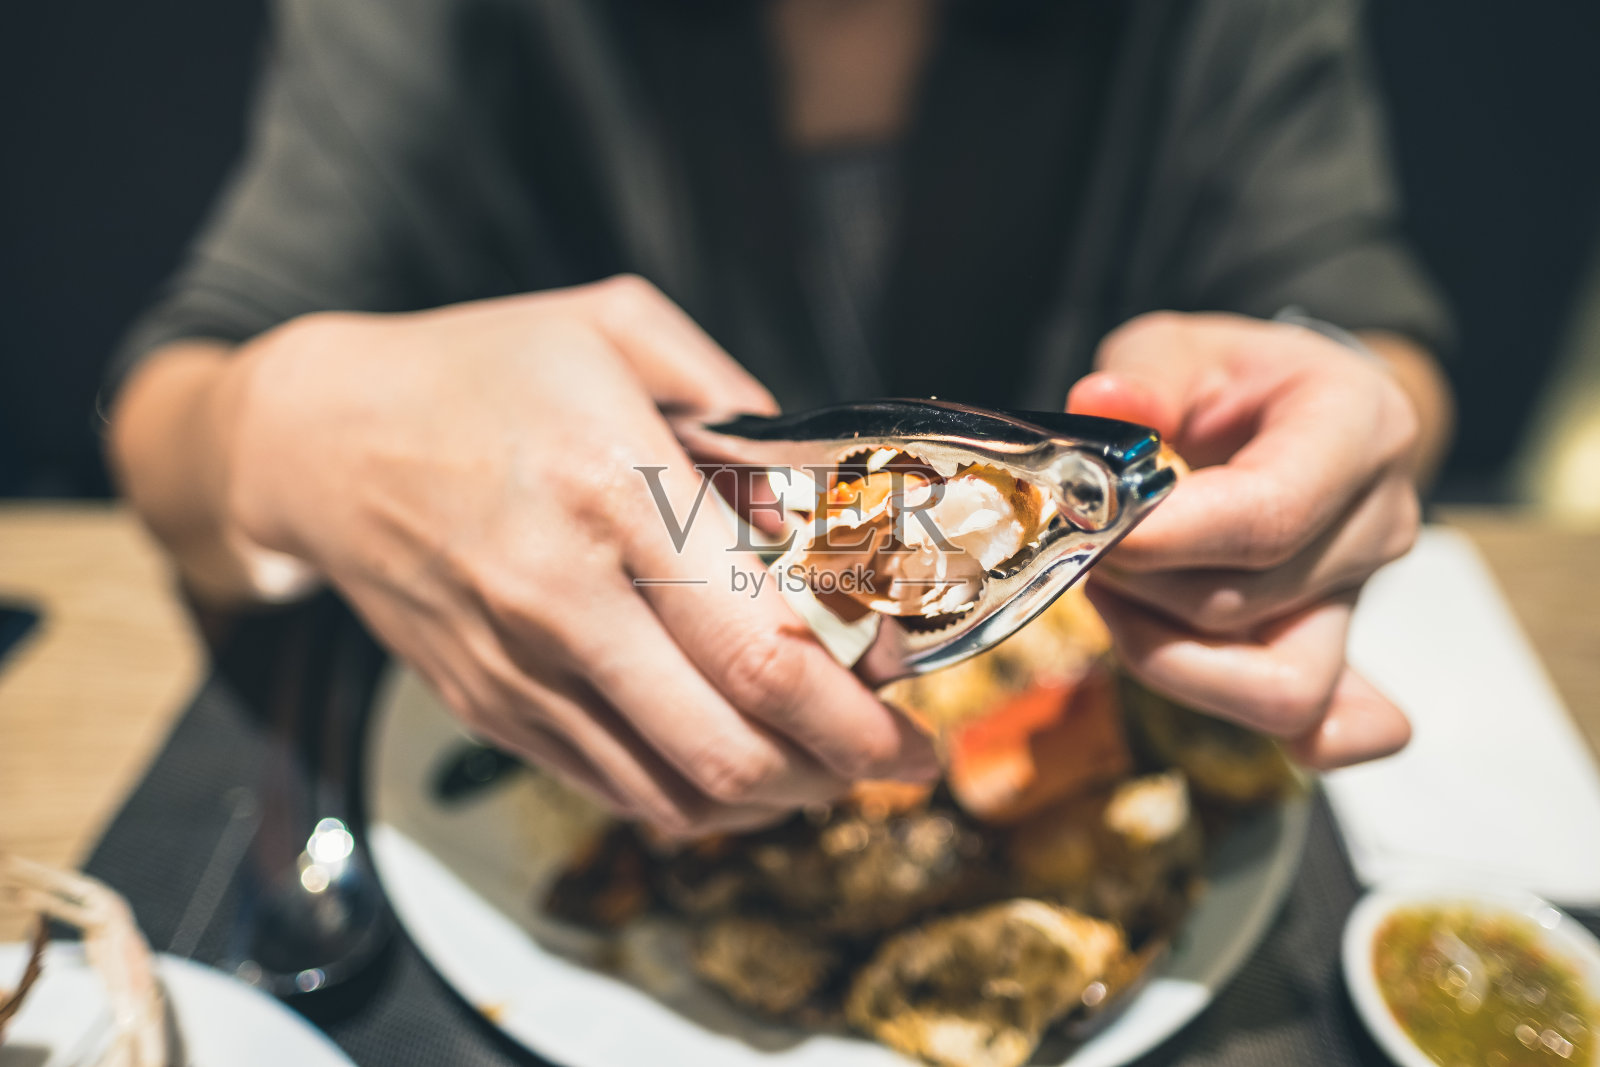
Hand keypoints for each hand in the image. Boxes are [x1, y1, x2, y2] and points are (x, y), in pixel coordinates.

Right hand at [221, 276, 936, 834]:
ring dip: (780, 797)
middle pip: (733, 749)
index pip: (761, 648)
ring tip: (829, 762)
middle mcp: (563, 598)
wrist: (319, 443)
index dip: (859, 706)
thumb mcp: (617, 326)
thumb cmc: (478, 372)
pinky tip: (740, 760)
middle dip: (844, 773)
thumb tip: (818, 494)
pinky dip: (699, 798)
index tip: (913, 709)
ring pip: (680, 795)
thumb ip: (735, 401)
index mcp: (611, 487)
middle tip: (897, 758)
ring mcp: (520, 670)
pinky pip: (618, 793)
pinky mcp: (491, 711)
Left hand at [1067, 312, 1419, 768]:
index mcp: (1359, 431)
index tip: (1092, 533)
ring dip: (1163, 649)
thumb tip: (1103, 402)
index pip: (1270, 516)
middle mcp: (1377, 524)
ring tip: (1111, 588)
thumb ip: (1145, 371)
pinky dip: (1268, 728)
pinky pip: (1326, 726)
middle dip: (1143, 587)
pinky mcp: (1332, 646)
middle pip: (1248, 604)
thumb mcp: (1182, 344)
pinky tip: (1204, 683)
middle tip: (1082, 544)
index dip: (1168, 540)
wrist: (1292, 408)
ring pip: (1269, 682)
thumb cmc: (1233, 377)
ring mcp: (1360, 596)